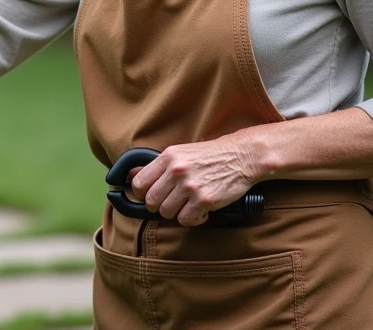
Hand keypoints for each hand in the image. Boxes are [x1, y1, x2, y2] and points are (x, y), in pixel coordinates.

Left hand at [130, 136, 259, 225]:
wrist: (241, 156)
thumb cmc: (210, 156)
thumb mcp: (180, 152)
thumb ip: (158, 166)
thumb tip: (131, 176)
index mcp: (168, 158)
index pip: (139, 183)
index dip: (142, 194)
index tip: (150, 196)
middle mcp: (176, 171)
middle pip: (151, 202)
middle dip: (160, 206)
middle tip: (173, 203)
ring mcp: (190, 186)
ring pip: (167, 213)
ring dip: (177, 213)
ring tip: (189, 205)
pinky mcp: (204, 200)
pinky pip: (186, 220)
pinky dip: (193, 219)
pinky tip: (201, 211)